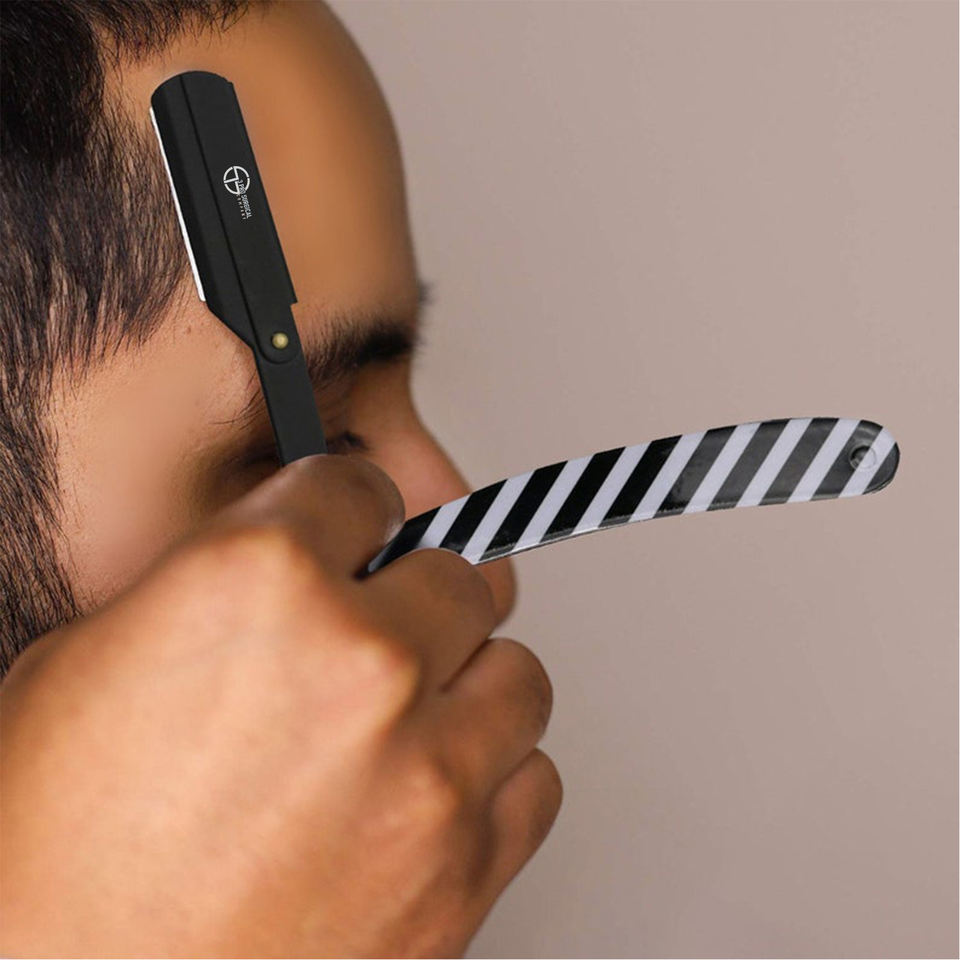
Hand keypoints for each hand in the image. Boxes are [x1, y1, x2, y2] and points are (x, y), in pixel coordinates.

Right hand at [0, 455, 560, 957]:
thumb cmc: (48, 859)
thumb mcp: (86, 664)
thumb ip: (216, 590)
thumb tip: (293, 570)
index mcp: (257, 580)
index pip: (359, 487)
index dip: (346, 511)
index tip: (351, 532)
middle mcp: (360, 659)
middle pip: (458, 576)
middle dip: (413, 599)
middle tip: (374, 637)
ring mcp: (427, 769)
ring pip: (514, 674)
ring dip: (464, 687)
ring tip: (406, 721)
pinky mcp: (466, 870)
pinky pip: (533, 780)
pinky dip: (491, 780)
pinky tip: (425, 795)